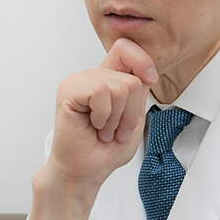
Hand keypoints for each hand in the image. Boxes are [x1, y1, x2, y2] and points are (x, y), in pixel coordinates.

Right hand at [30, 38, 156, 219]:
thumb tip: (144, 74)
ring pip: (120, 86)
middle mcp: (93, 76)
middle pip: (132, 77)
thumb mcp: (135, 117)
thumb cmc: (106, 149)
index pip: (126, 48)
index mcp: (108, 78)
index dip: (143, 60)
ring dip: (117, 117)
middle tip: (115, 128)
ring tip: (104, 129)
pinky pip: (102, 92)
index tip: (150, 80)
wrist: (85, 172)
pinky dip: (104, 115)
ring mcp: (79, 81)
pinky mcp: (69, 91)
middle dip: (131, 111)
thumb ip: (139, 92)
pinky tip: (93, 125)